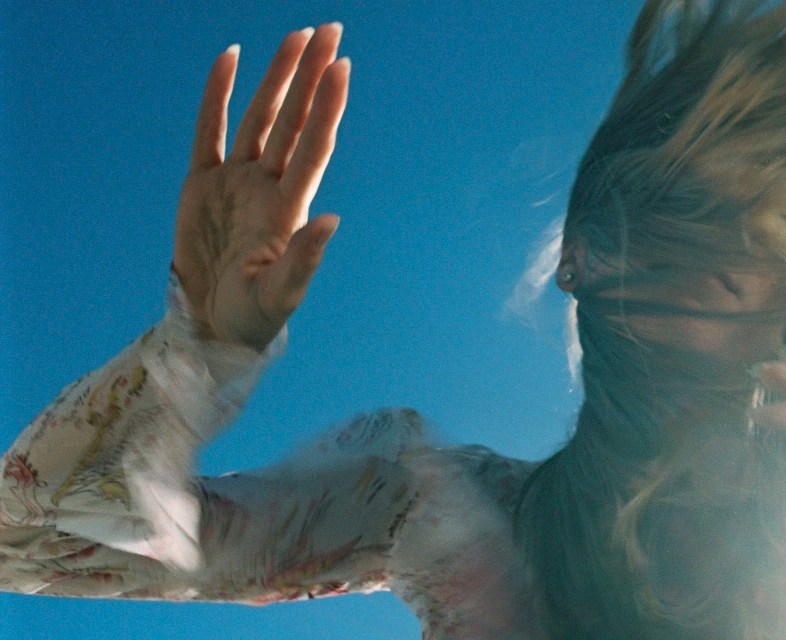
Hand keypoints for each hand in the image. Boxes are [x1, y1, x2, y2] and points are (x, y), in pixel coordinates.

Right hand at [173, 24, 349, 348]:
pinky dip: (219, 94)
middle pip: (294, 118)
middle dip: (311, 75)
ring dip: (278, 76)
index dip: (327, 106)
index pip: (313, 145)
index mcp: (288, 207)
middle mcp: (267, 185)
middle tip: (330, 29)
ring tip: (297, 36)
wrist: (212, 326)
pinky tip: (231, 59)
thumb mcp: (280, 294)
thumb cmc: (253, 317)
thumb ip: (304, 259)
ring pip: (261, 116)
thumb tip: (332, 221)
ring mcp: (236, 181)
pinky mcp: (202, 184)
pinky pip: (210, 130)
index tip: (341, 67)